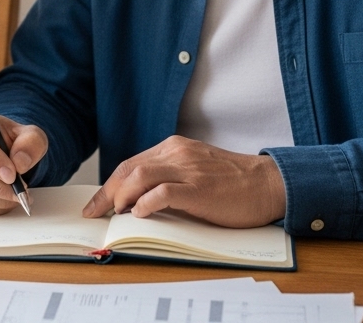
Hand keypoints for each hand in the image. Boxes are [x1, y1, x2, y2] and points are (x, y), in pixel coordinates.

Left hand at [82, 136, 285, 227]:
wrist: (268, 183)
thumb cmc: (233, 182)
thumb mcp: (195, 170)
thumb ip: (169, 177)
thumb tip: (137, 200)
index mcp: (174, 148)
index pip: (131, 164)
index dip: (109, 185)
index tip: (96, 204)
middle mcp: (177, 154)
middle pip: (128, 169)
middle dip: (106, 193)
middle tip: (95, 213)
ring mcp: (188, 170)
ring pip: (139, 177)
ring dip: (121, 198)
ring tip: (116, 214)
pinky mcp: (199, 188)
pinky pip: (163, 192)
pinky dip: (146, 203)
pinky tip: (140, 214)